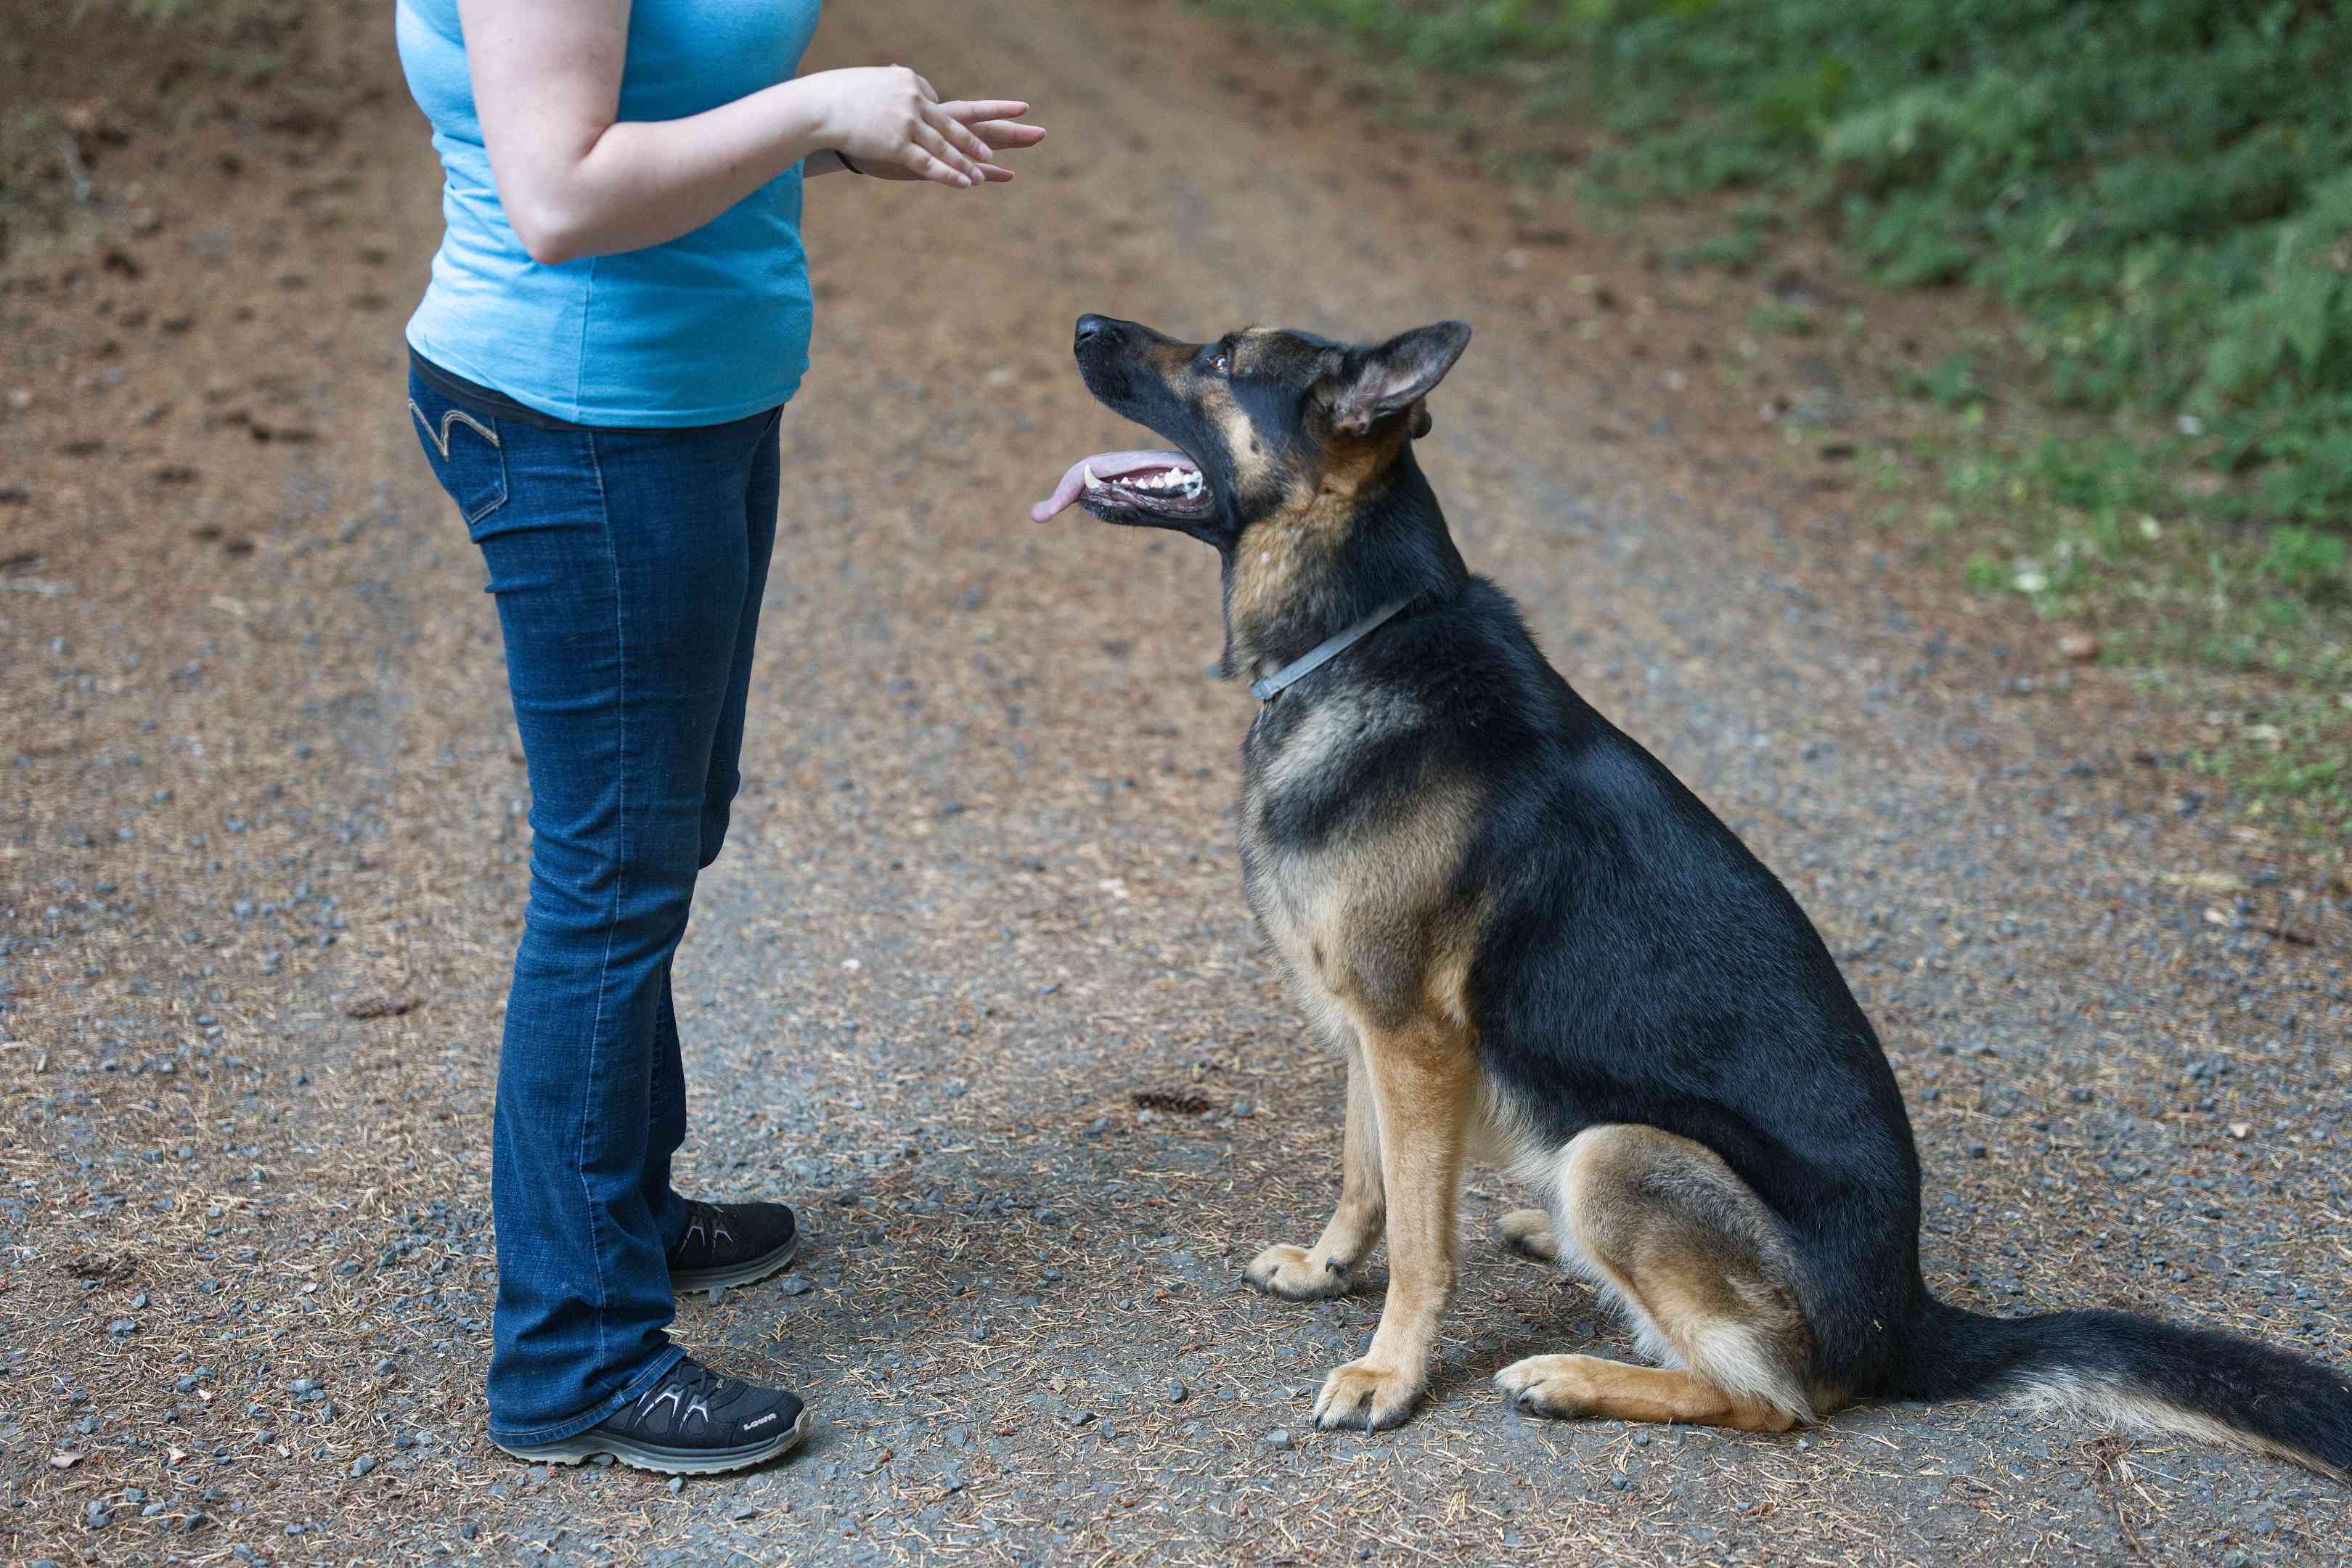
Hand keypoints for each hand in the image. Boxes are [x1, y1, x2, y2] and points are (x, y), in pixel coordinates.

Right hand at [806, 65, 1042, 187]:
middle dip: (998, 127)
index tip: (970, 128)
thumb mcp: (868, 86)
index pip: (940, 103)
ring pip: (948, 147)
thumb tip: (894, 72)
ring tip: (991, 169)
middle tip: (1028, 131)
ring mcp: (908, 124)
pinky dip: (951, 175)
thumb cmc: (837, 96)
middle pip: (964, 118)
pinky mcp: (898, 147)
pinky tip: (970, 183)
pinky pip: (931, 165)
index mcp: (910, 83)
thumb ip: (887, 85)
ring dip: (971, 160)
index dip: (954, 119)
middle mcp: (916, 102)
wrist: (817, 108)